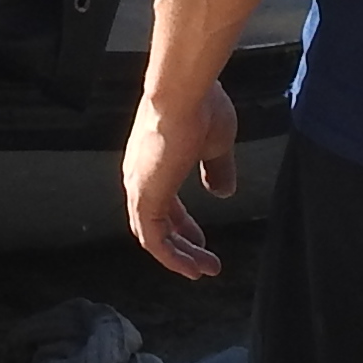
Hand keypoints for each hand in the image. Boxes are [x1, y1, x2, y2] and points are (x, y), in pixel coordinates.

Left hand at [121, 82, 241, 278]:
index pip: (163, 203)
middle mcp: (139, 176)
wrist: (184, 92)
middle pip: (157, 223)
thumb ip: (217, 169)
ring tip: (204, 270)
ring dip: (179, 256)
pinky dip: (171, 257)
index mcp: (154, 161)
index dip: (183, 225)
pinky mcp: (144, 198)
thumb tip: (223, 191)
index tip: (201, 240)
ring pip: (153, 236)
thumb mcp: (216, 144)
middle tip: (205, 262)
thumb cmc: (200, 107)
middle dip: (183, 244)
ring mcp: (139, 187)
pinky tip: (191, 268)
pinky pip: (153, 240)